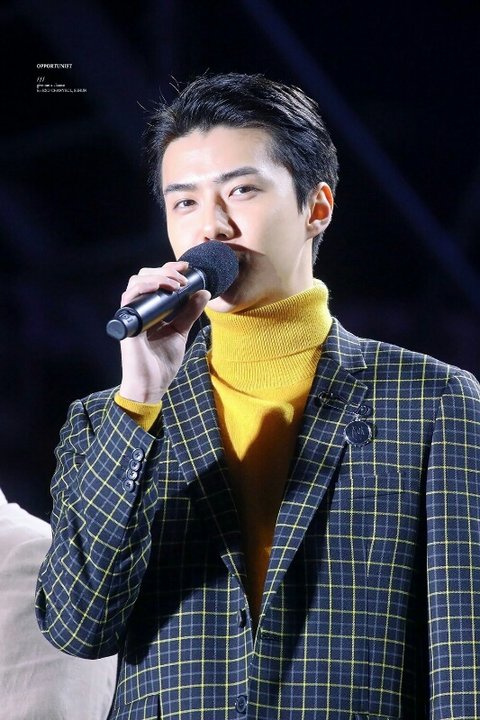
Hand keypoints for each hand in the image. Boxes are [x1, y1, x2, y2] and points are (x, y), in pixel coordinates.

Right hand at [118, 261, 209, 402]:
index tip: (187, 267)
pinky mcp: (128, 323)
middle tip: (183, 277)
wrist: (152, 385)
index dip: (169, 269)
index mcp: (151, 309)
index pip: (155, 280)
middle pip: (144, 276)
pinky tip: (159, 288)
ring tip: (176, 283)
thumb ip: (190, 313)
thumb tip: (203, 292)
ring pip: (136, 281)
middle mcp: (140, 309)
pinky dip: (144, 288)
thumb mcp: (180, 332)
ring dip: (157, 277)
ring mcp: (132, 315)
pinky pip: (129, 298)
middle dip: (165, 270)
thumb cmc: (162, 362)